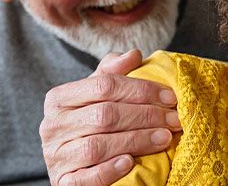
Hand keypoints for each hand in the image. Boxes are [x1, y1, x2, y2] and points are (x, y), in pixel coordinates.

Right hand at [40, 49, 181, 185]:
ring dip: (136, 141)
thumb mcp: (97, 97)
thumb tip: (133, 54)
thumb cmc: (90, 126)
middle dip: (145, 116)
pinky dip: (110, 170)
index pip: (104, 86)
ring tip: (164, 138)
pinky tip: (130, 163)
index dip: (141, 90)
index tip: (170, 97)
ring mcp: (55, 156)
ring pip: (98, 145)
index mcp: (59, 99)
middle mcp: (52, 126)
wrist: (73, 169)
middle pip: (104, 115)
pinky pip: (87, 177)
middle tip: (174, 120)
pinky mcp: (64, 182)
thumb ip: (112, 74)